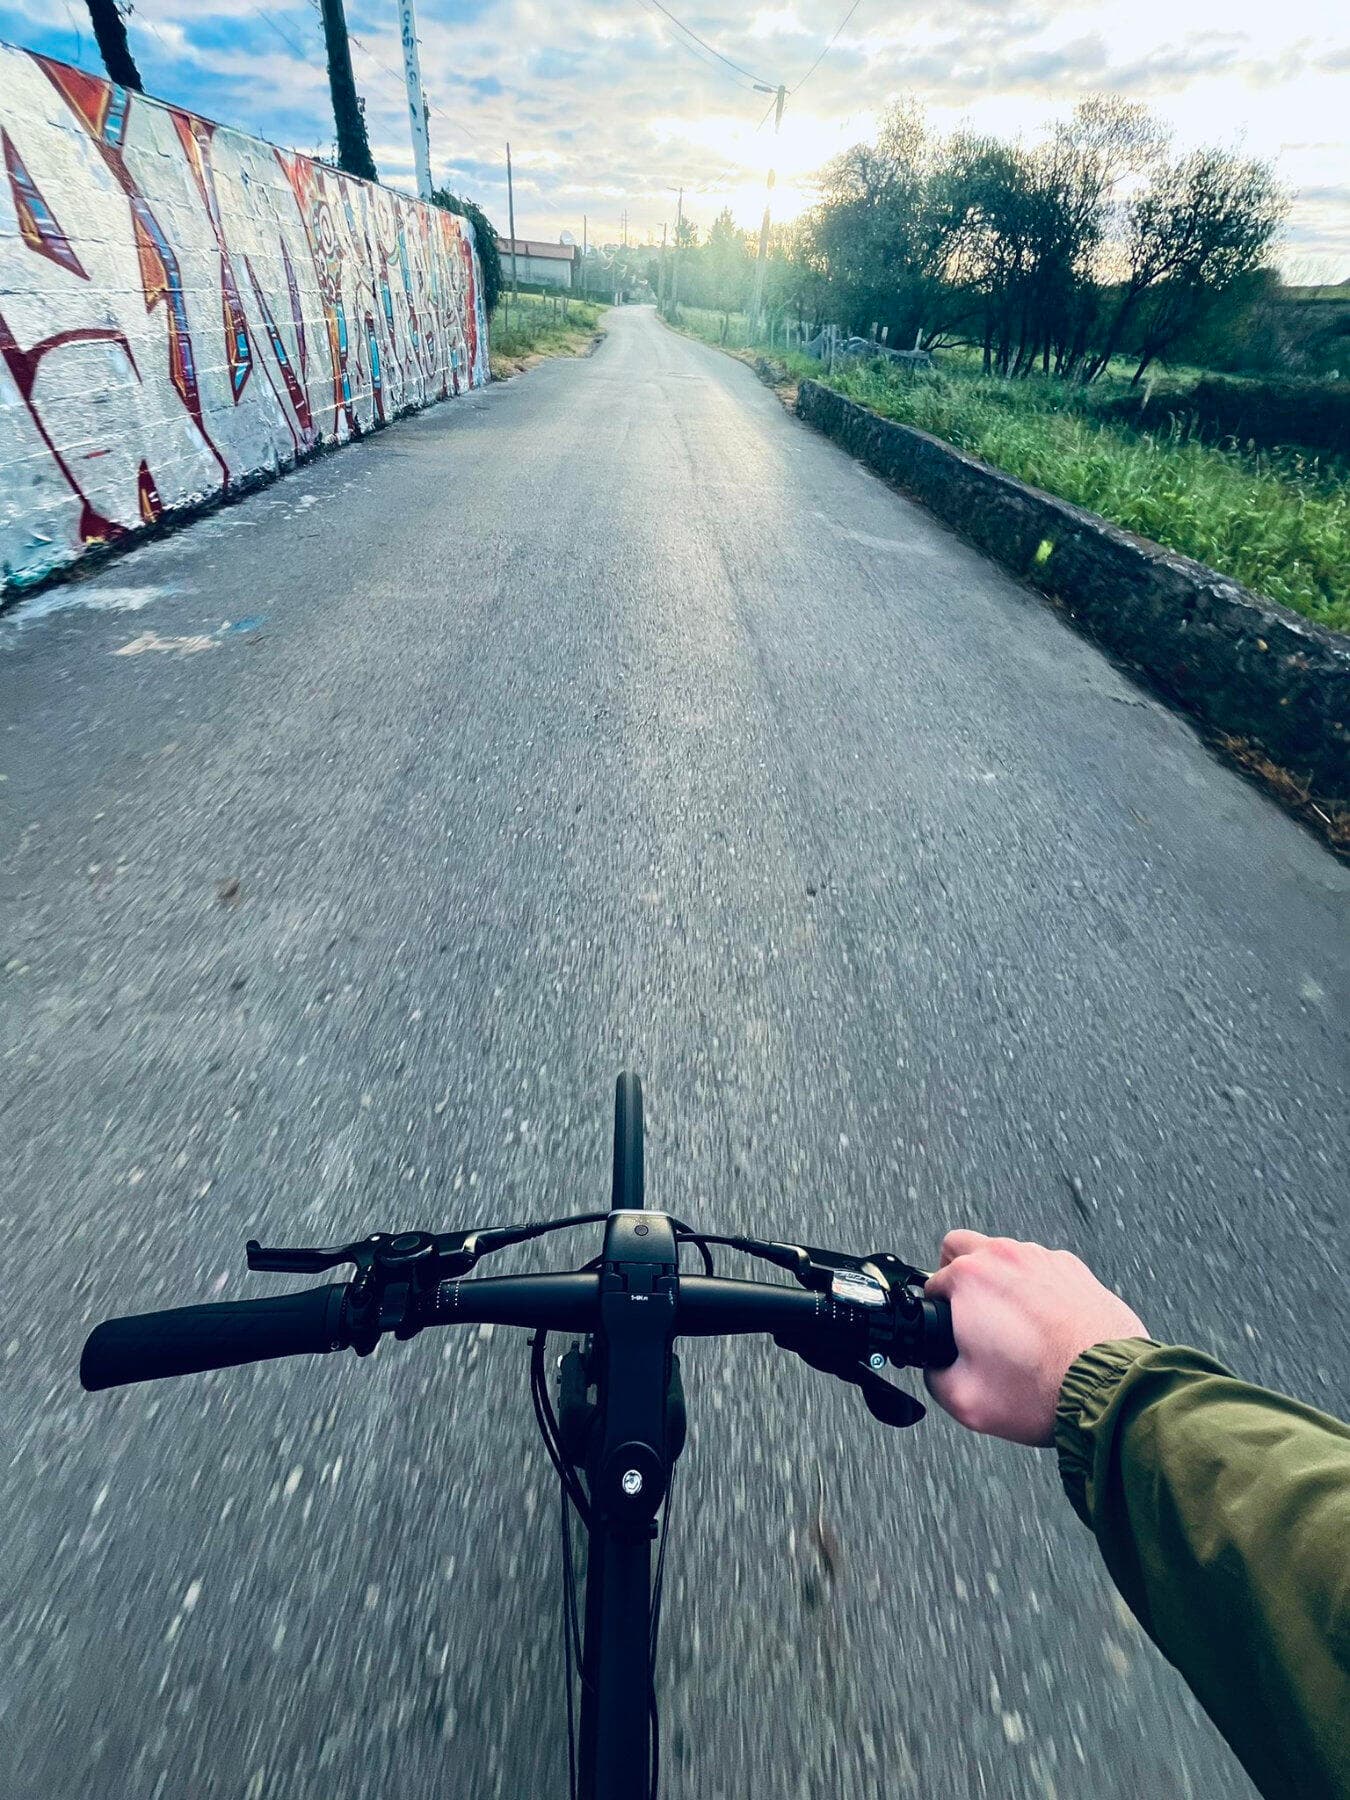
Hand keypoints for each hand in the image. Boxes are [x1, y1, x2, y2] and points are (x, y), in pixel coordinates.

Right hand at [924, 1231, 1148, 1445]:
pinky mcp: (1075, 1269)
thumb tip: (938, 1368)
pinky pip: (1042, 1268)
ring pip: (1004, 1256)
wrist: (1107, 1388)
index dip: (936, 1315)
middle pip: (960, 1247)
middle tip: (968, 1312)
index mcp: (969, 1279)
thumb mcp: (965, 1400)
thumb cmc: (1040, 1390)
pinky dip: (1036, 1288)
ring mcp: (1042, 1258)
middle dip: (956, 1276)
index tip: (949, 1333)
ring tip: (1013, 1326)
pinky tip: (1045, 1323)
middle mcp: (1003, 1257)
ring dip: (999, 1281)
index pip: (931, 1285)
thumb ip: (936, 1378)